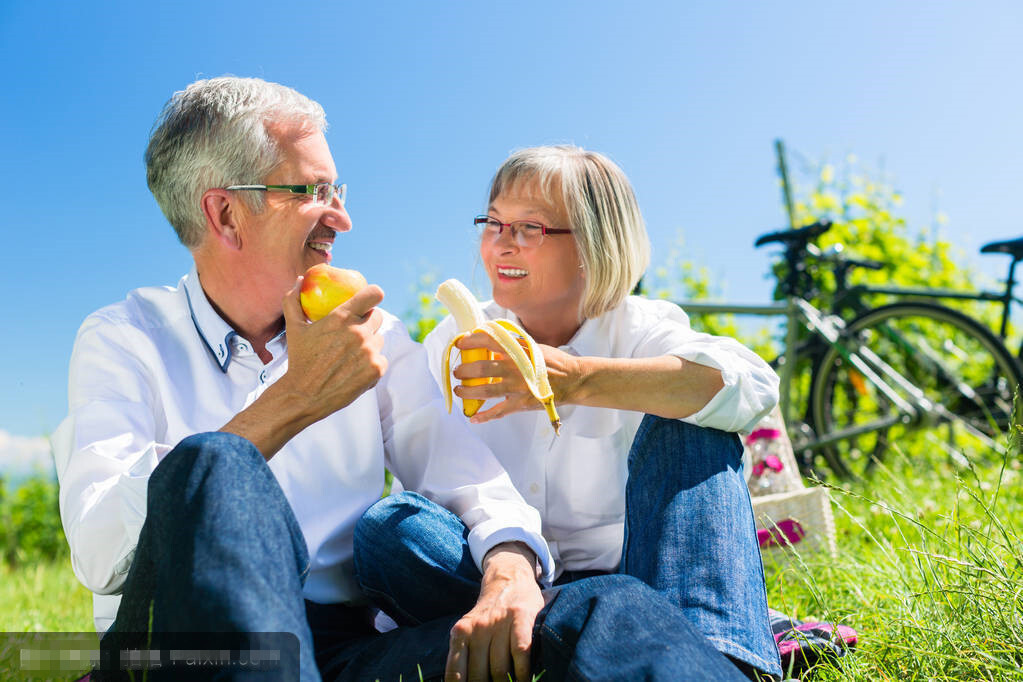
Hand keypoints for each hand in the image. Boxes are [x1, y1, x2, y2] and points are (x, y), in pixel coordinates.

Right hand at [279, 276, 387, 422]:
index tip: (371, 299)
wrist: (304, 395)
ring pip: (379, 340)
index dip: (374, 295)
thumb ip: (294, 301)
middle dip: (368, 322)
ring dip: (369, 344)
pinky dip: (372, 364)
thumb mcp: (293, 328)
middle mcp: (359, 332)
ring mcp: (370, 351)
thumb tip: (300, 280)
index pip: (373, 294)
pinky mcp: (376, 369)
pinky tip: (355, 369)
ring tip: (351, 354)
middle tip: (355, 332)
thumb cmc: (299, 360)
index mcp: (341, 318)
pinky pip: (381, 359)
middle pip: (377, 318)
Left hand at [445, 543, 542, 681]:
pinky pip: (520, 652)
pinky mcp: (520, 617)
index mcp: (460, 633)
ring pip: (500, 669)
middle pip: (479, 676)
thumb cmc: (489, 614)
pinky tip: (524, 680)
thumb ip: (464, 654)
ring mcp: (499, 622)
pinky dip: (523, 672)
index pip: (456, 673)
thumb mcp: (469, 629)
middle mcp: (477, 628)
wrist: (508, 578)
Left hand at [452, 333, 580, 423]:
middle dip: (464, 370)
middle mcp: (515, 368)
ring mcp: (517, 387)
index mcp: (517, 351)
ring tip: (459, 390)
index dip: (471, 342)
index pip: (488, 341)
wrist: (572, 379)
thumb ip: (513, 345)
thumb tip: (491, 340)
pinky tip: (473, 418)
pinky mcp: (521, 403)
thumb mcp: (533, 346)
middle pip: (481, 369)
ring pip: (485, 391)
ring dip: (468, 392)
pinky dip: (484, 416)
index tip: (460, 343)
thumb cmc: (553, 361)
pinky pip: (499, 412)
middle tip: (458, 371)